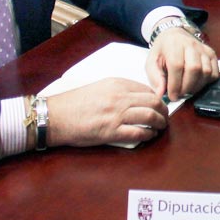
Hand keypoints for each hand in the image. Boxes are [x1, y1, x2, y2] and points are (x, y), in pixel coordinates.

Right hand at [46, 78, 169, 147]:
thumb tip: (138, 97)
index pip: (147, 89)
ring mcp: (116, 115)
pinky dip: (148, 135)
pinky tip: (149, 136)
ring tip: (160, 127)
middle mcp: (119, 97)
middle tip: (165, 116)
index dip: (157, 98)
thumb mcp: (99, 87)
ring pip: (150, 116)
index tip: (159, 104)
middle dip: (164, 110)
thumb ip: (119, 90)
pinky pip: (138, 133)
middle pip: (153, 102)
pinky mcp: (111, 132)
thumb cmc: (74, 103)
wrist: (55, 117)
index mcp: (116, 84)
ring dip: (160, 123)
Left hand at [146, 24, 219, 102]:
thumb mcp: (152, 61)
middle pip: (194, 68)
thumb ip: (155, 77)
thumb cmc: (163, 50)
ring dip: (197, 86)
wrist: (174, 35)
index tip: (172, 96)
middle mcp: (191, 45)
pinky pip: (214, 72)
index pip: (177, 65)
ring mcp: (203, 49)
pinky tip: (197, 84)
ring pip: (206, 71)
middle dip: (187, 87)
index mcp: (174, 44)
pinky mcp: (211, 54)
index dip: (175, 84)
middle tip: (180, 95)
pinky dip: (207, 82)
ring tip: (187, 90)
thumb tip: (160, 93)